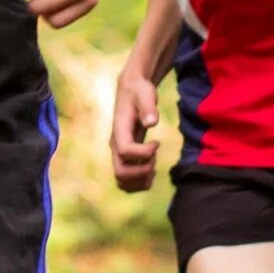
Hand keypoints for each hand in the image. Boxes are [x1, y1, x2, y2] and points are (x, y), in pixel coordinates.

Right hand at [110, 66, 162, 192]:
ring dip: (141, 180)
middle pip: (120, 173)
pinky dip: (140, 181)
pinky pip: (127, 181)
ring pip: (122, 181)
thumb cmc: (139, 91)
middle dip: (142, 171)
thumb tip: (151, 122)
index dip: (144, 152)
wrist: (131, 90)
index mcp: (119, 131)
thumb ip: (148, 106)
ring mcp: (118, 154)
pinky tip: (151, 168)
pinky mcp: (125, 158)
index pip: (125, 151)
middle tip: (154, 158)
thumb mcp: (145, 93)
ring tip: (153, 166)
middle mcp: (115, 146)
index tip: (157, 142)